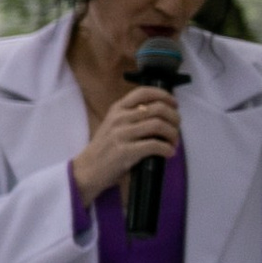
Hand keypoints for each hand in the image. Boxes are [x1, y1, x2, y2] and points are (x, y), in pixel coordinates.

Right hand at [75, 85, 180, 200]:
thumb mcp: (113, 125)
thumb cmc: (104, 148)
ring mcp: (121, 134)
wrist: (87, 170)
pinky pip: (155, 145)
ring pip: (159, 125)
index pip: (143, 93)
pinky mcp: (125, 151)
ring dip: (173, 134)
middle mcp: (119, 118)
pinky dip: (167, 149)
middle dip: (174, 118)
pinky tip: (168, 153)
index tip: (174, 105)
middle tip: (176, 128)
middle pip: (157, 108)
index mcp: (117, 109)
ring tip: (173, 143)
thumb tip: (162, 114)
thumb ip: (132, 116)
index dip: (164, 96)